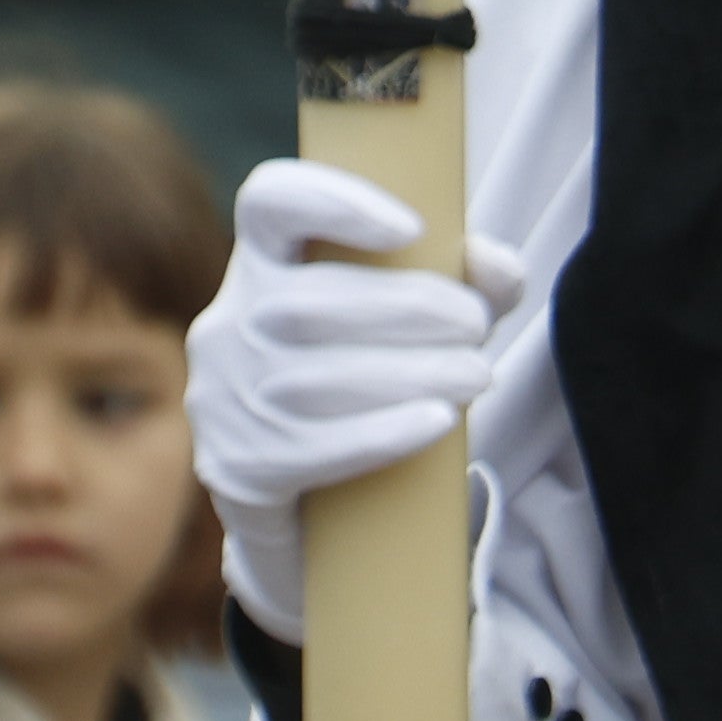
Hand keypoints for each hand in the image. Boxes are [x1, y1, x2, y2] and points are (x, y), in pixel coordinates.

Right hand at [188, 160, 520, 643]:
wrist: (319, 518)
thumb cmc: (370, 387)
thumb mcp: (416, 326)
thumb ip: (463, 283)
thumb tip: (500, 268)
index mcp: (264, 263)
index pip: (269, 202)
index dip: (332, 202)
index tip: (412, 228)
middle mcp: (229, 322)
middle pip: (306, 301)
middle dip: (406, 308)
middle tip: (476, 326)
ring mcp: (222, 397)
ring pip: (311, 378)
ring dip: (409, 373)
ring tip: (476, 375)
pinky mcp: (236, 467)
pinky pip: (308, 447)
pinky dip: (381, 433)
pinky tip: (436, 422)